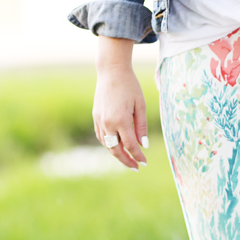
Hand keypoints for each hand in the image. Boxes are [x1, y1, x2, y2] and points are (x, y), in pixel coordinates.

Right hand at [93, 36, 147, 170]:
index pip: (129, 145)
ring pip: (107, 145)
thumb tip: (143, 145)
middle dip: (126, 161)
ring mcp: (99, 120)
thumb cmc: (130, 86)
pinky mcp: (96, 117)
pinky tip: (116, 147)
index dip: (137, 156)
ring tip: (127, 159)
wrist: (111, 71)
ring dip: (116, 154)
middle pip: (116, 150)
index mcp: (121, 120)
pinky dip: (109, 144)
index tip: (144, 162)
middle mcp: (108, 123)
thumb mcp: (141, 105)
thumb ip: (141, 126)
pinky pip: (101, 136)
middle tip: (136, 167)